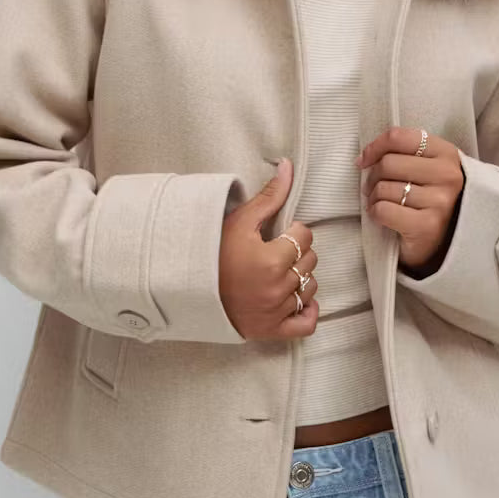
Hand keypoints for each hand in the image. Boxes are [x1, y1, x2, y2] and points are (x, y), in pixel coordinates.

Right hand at [218, 157, 320, 339]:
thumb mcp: (239, 222)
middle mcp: (277, 289)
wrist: (188, 289)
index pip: (304, 237)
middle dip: (298, 252)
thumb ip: (269, 196)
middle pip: (310, 262)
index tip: (280, 233)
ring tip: (282, 271)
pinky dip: (308, 312)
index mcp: (271, 261)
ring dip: (302, 278)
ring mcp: (276, 312)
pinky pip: (306, 324)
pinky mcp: (272, 330)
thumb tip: (288, 166)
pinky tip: (299, 299)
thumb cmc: (212, 253)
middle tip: (277, 250)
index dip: (294, 231)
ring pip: (310, 289)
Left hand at [355, 127, 464, 273]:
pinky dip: (375, 213)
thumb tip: (363, 158)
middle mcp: (448, 175)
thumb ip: (402, 154)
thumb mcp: (424, 168)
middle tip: (375, 188)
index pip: (399, 137)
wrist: (440, 241)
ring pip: (384, 188)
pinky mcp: (427, 226)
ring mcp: (440, 201)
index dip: (375, 147)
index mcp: (447, 154)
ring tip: (381, 204)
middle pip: (388, 163)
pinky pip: (383, 210)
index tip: (365, 161)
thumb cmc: (425, 199)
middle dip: (373, 177)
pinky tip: (382, 217)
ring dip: (373, 197)